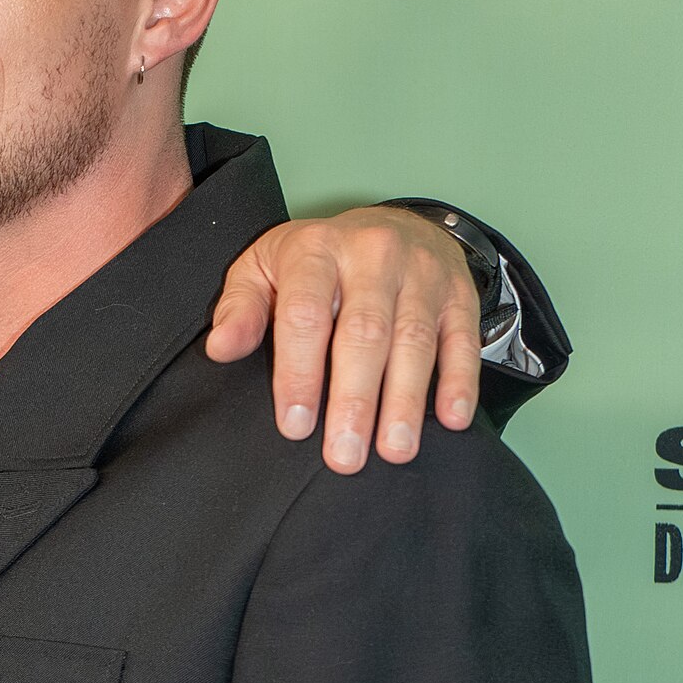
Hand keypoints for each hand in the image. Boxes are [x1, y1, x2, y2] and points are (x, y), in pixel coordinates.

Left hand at [207, 208, 483, 473]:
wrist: (396, 225)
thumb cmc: (319, 262)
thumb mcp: (265, 268)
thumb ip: (241, 308)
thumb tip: (219, 347)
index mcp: (317, 250)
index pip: (305, 316)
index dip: (299, 374)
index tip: (295, 426)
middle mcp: (374, 255)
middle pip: (364, 334)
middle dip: (354, 400)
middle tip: (345, 456)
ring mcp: (422, 273)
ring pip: (414, 341)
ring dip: (404, 401)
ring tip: (394, 451)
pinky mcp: (459, 294)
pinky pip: (463, 339)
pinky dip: (460, 380)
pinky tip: (450, 418)